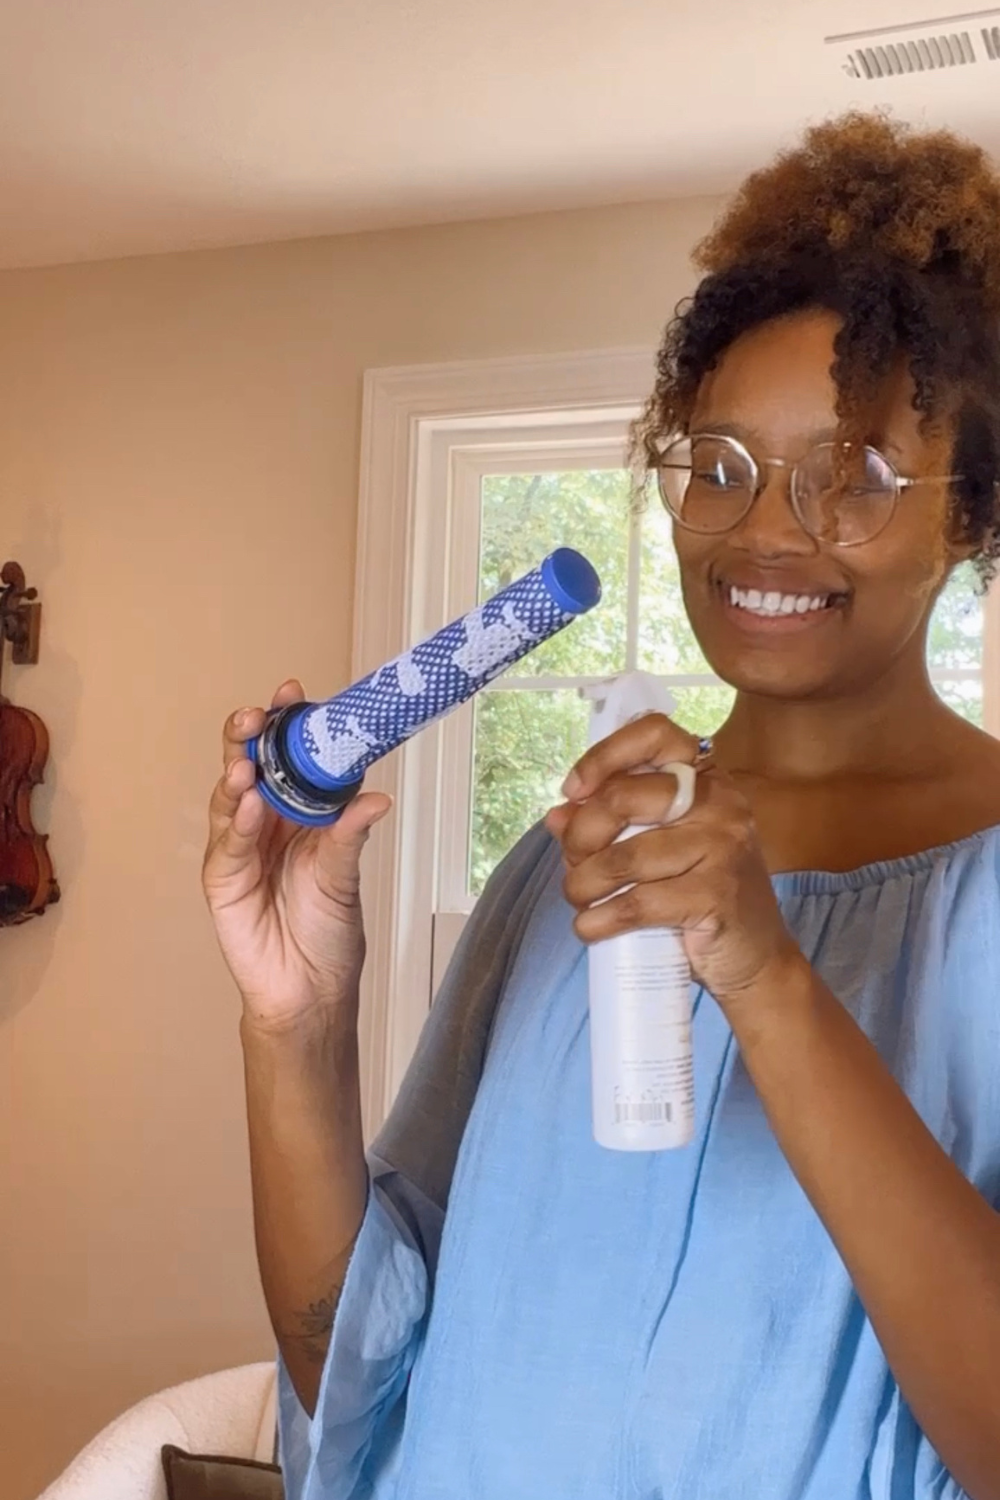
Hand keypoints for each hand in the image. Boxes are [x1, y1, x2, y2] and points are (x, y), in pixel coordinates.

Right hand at [202, 680, 391, 1032]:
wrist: (309, 990)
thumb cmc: (329, 933)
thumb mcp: (344, 877)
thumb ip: (350, 836)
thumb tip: (376, 799)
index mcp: (302, 813)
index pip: (294, 759)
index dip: (290, 725)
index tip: (295, 693)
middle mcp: (269, 821)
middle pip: (251, 765)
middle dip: (251, 735)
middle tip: (259, 715)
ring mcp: (241, 846)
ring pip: (231, 795)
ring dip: (238, 773)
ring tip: (249, 760)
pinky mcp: (222, 876)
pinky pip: (228, 842)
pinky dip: (237, 821)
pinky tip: (246, 804)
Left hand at [544, 713, 800, 1005]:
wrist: (755, 959)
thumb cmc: (702, 898)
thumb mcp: (660, 852)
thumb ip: (611, 825)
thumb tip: (556, 816)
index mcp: (706, 780)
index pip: (655, 733)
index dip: (603, 756)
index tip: (573, 791)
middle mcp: (720, 803)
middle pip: (622, 797)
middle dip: (580, 837)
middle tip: (573, 865)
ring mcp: (723, 847)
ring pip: (622, 857)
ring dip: (582, 885)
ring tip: (580, 901)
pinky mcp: (716, 895)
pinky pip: (636, 902)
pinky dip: (599, 920)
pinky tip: (589, 927)